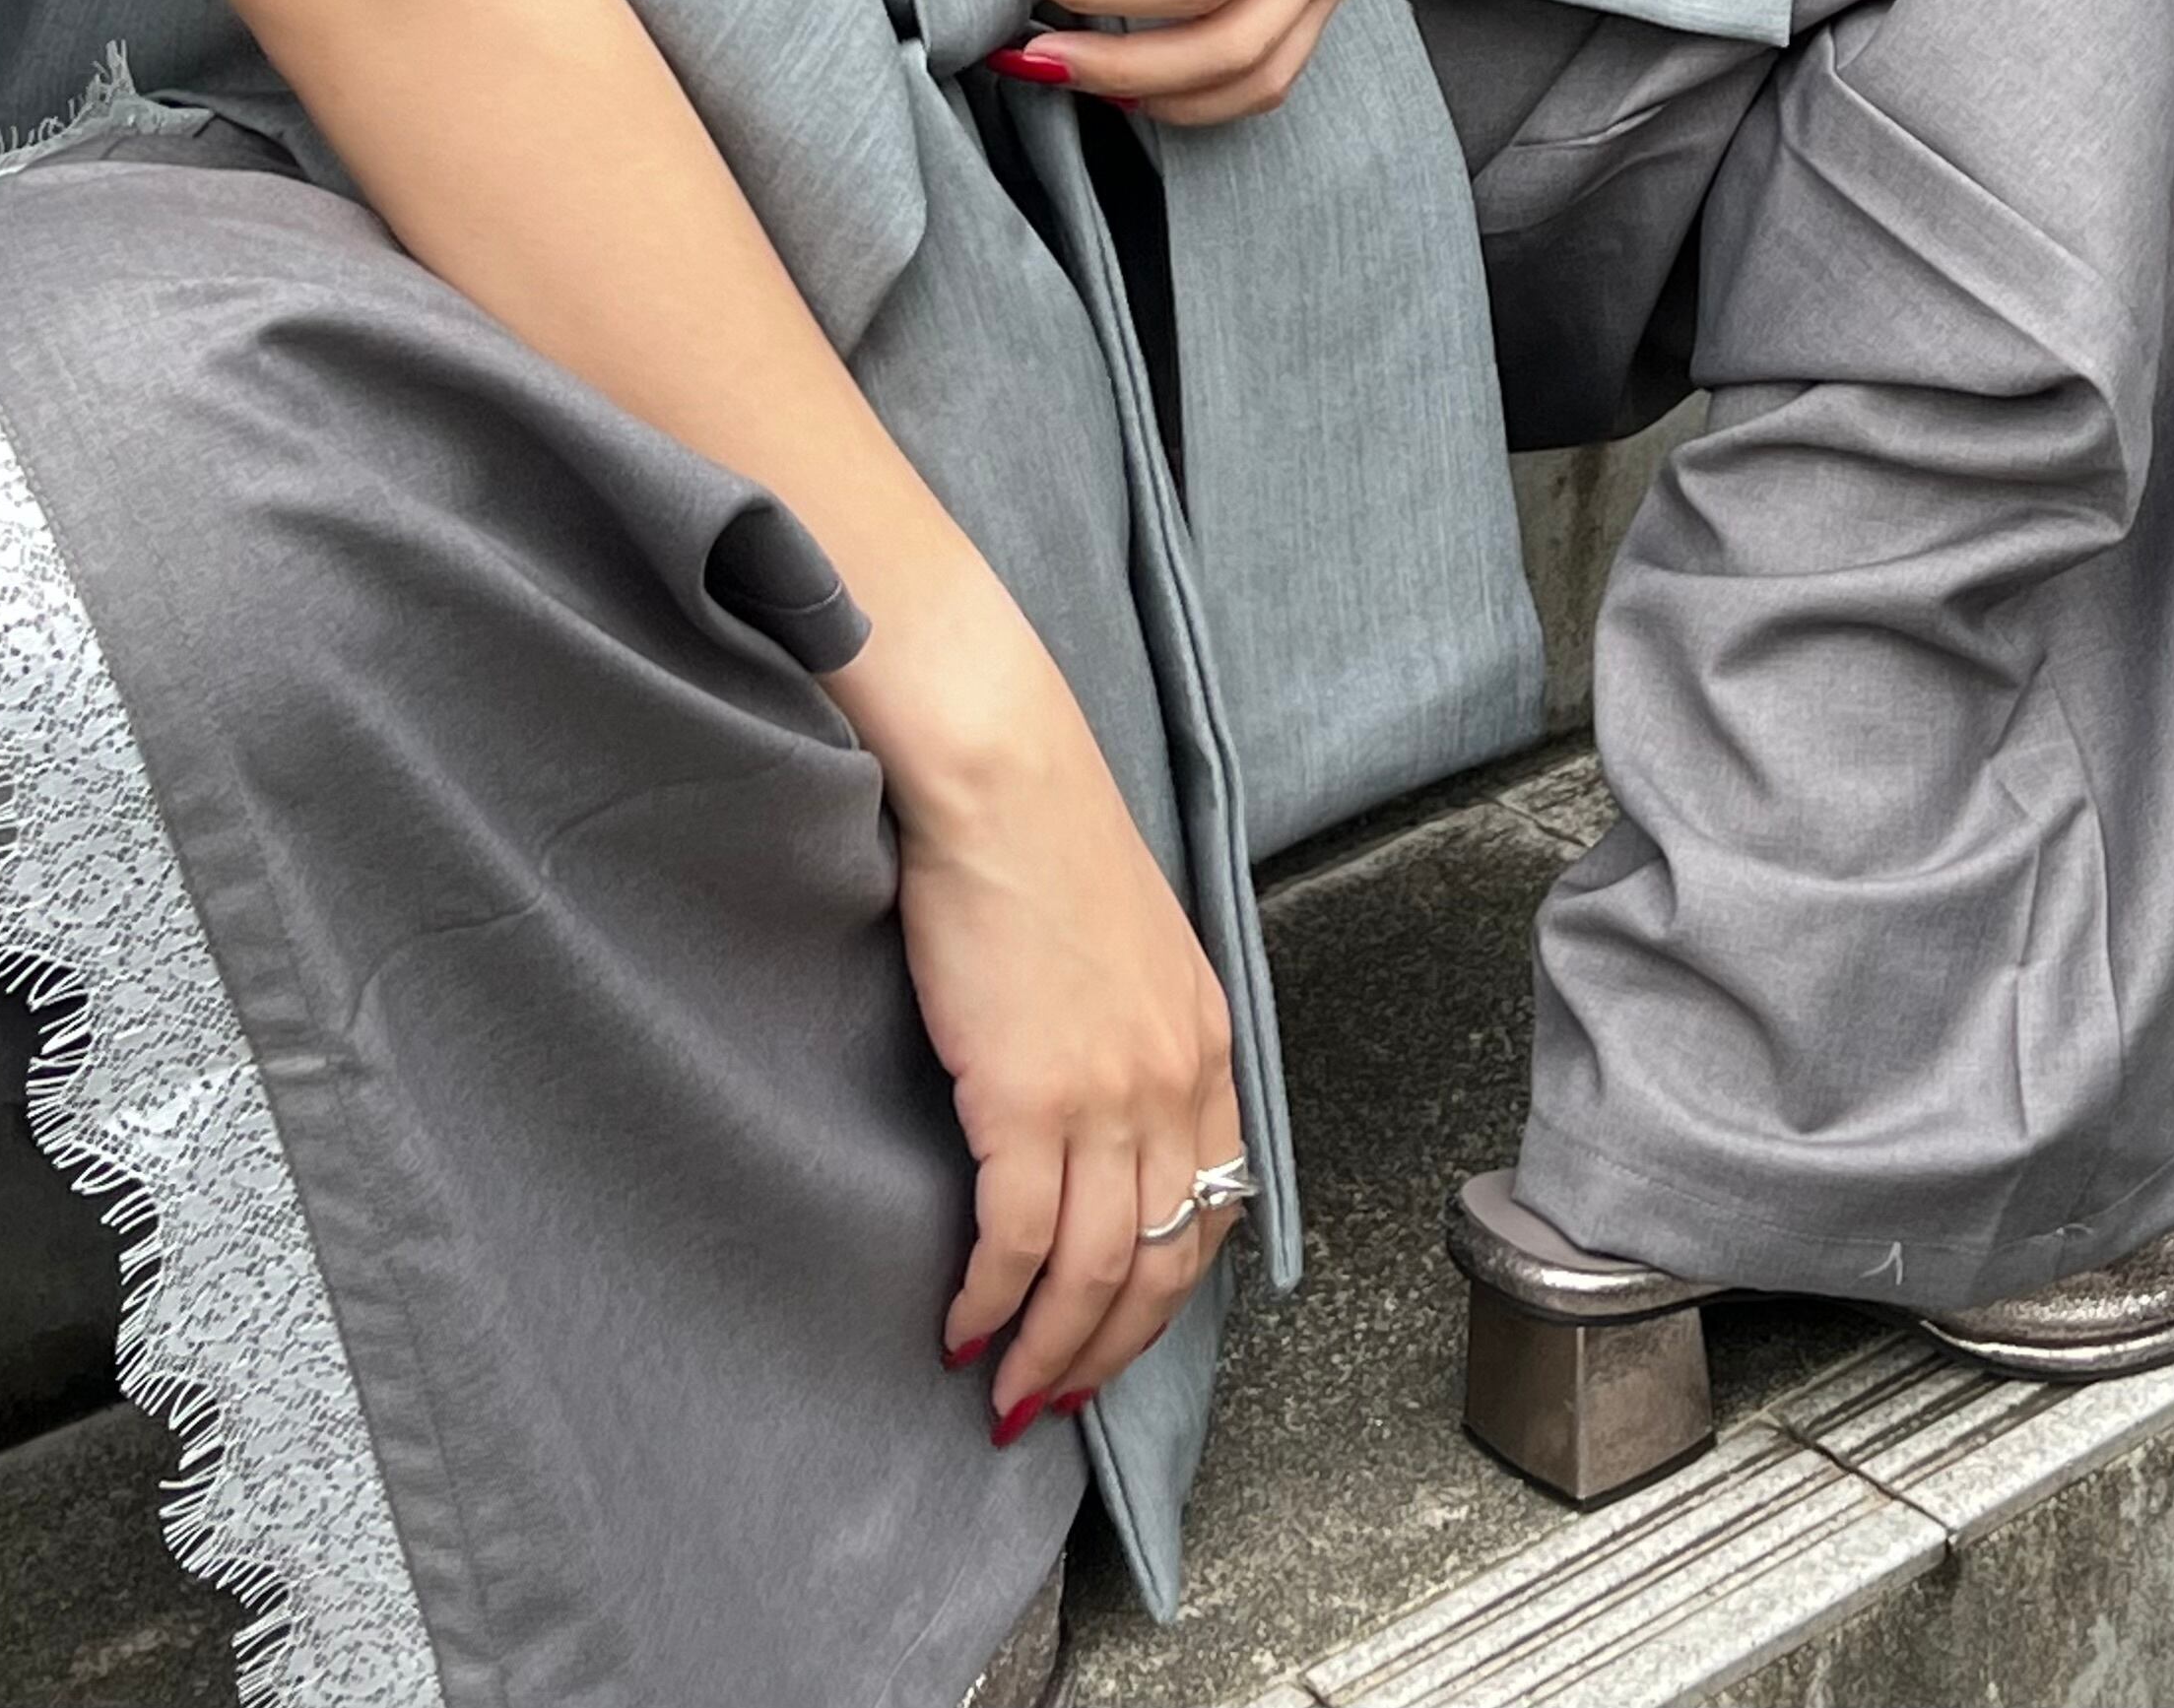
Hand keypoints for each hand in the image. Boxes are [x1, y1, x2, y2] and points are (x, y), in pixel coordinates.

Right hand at [835, 613, 1244, 1430]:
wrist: (999, 776)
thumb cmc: (1044, 840)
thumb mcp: (1130, 945)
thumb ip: (1133, 1029)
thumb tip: (1094, 1104)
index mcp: (1206, 1042)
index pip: (1212, 1204)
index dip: (1166, 1291)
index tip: (1120, 1332)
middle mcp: (1174, 1080)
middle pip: (1161, 1261)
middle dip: (1109, 1349)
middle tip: (1056, 1397)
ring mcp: (1107, 1094)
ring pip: (1094, 1271)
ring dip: (1048, 1351)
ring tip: (1004, 1389)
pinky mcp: (1028, 1097)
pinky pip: (1015, 1239)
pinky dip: (991, 1299)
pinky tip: (961, 1325)